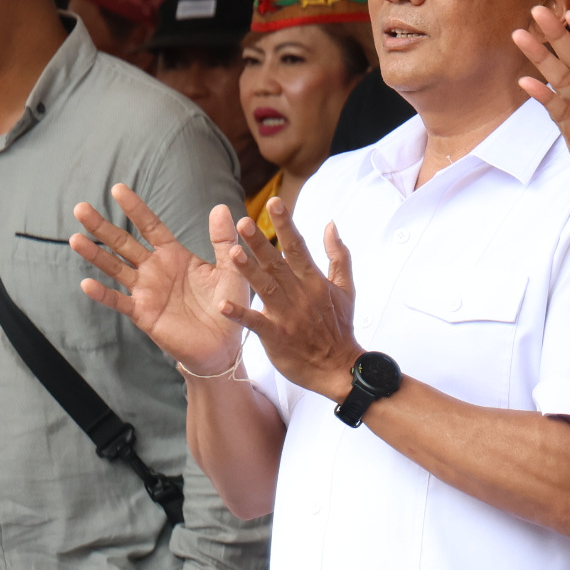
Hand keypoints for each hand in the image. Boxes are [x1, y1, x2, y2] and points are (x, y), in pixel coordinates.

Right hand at [73, 188, 250, 374]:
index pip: (151, 227)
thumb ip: (224, 240)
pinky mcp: (144, 313)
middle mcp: (155, 270)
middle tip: (80, 207)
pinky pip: (120, 302)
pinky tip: (86, 284)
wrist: (224, 344)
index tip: (118, 189)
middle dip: (102, 226)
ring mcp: (146, 291)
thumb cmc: (228, 304)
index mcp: (175, 255)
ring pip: (115, 268)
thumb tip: (222, 207)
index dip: (135, 209)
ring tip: (74, 238)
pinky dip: (103, 294)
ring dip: (95, 255)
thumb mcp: (231, 269)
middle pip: (124, 243)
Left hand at [224, 202, 361, 402]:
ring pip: (266, 288)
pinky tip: (223, 305)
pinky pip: (256, 323)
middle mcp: (301, 294)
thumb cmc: (339, 327)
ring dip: (248, 270)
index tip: (274, 203)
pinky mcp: (277, 336)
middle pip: (277, 263)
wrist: (339, 366)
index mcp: (315, 281)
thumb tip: (331, 224)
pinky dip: (240, 314)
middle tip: (242, 223)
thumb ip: (338, 255)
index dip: (285, 224)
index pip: (298, 247)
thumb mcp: (346, 288)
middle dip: (260, 242)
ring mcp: (288, 315)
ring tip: (232, 252)